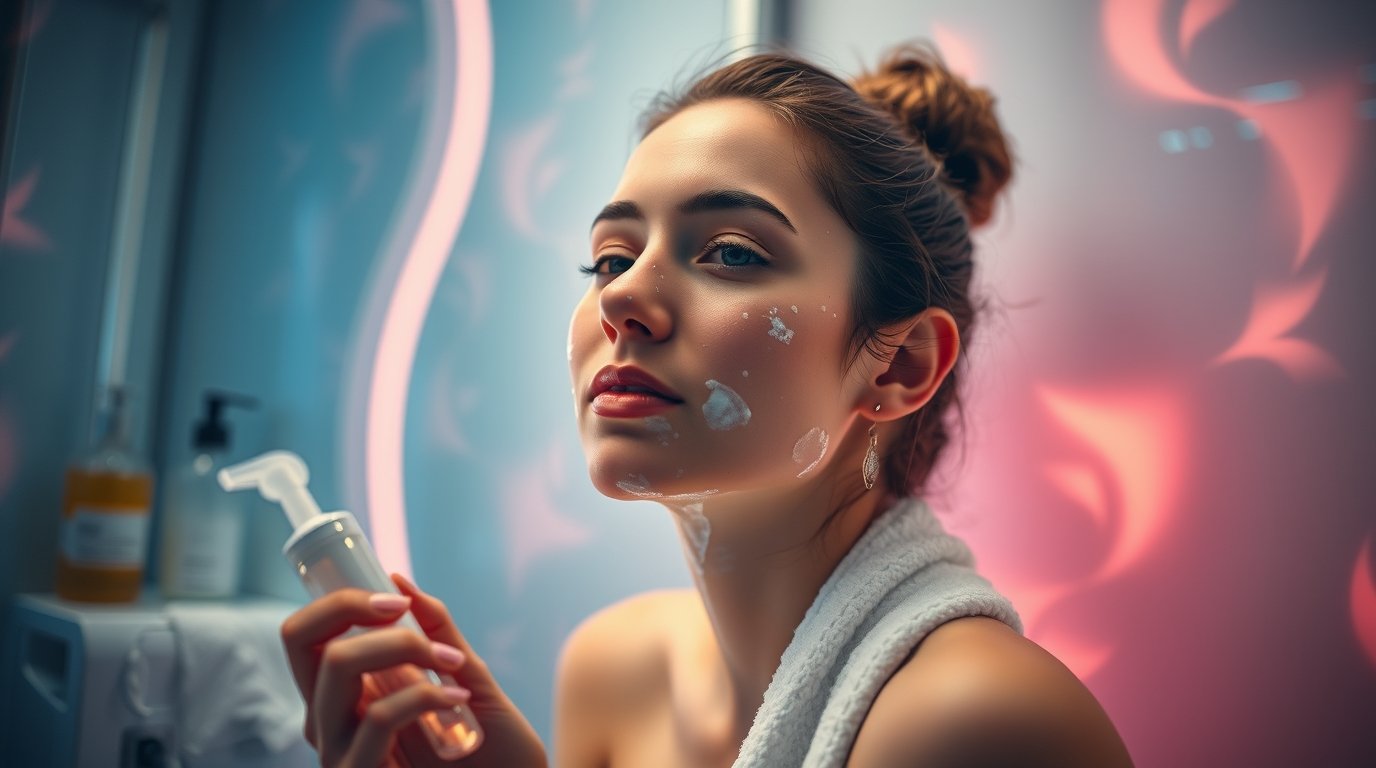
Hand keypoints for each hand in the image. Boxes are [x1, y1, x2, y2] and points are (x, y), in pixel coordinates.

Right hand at [281, 573, 547, 766]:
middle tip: (407, 613)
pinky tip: (458, 702)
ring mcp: (338, 751)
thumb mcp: (464, 677)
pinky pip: (378, 715)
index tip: (395, 599)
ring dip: (403, 645)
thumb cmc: (488, 747)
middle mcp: (327, 721)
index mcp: (341, 695)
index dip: (337, 602)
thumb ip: (436, 632)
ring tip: (452, 665)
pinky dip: (424, 695)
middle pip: (300, 639)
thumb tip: (399, 580)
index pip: (302, 634)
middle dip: (355, 608)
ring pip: (339, 665)